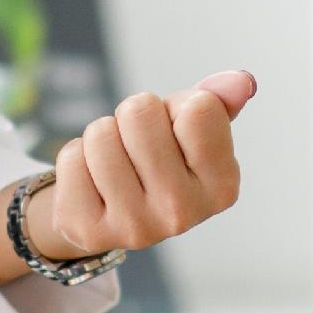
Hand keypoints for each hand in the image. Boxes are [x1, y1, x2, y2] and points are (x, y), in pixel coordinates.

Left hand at [0, 70, 256, 274]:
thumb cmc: (159, 160)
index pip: (199, 109)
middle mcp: (183, 213)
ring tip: (115, 161)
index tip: (174, 130)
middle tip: (137, 144)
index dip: (177, 106)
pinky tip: (92, 182)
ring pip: (101, 134)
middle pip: (140, 113)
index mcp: (221, 186)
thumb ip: (219, 103)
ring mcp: (135, 227)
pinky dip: (76, 158)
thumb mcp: (193, 131)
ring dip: (102, 136)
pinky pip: (70, 159)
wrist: (111, 211)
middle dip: (132, 117)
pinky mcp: (90, 231)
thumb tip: (242, 81)